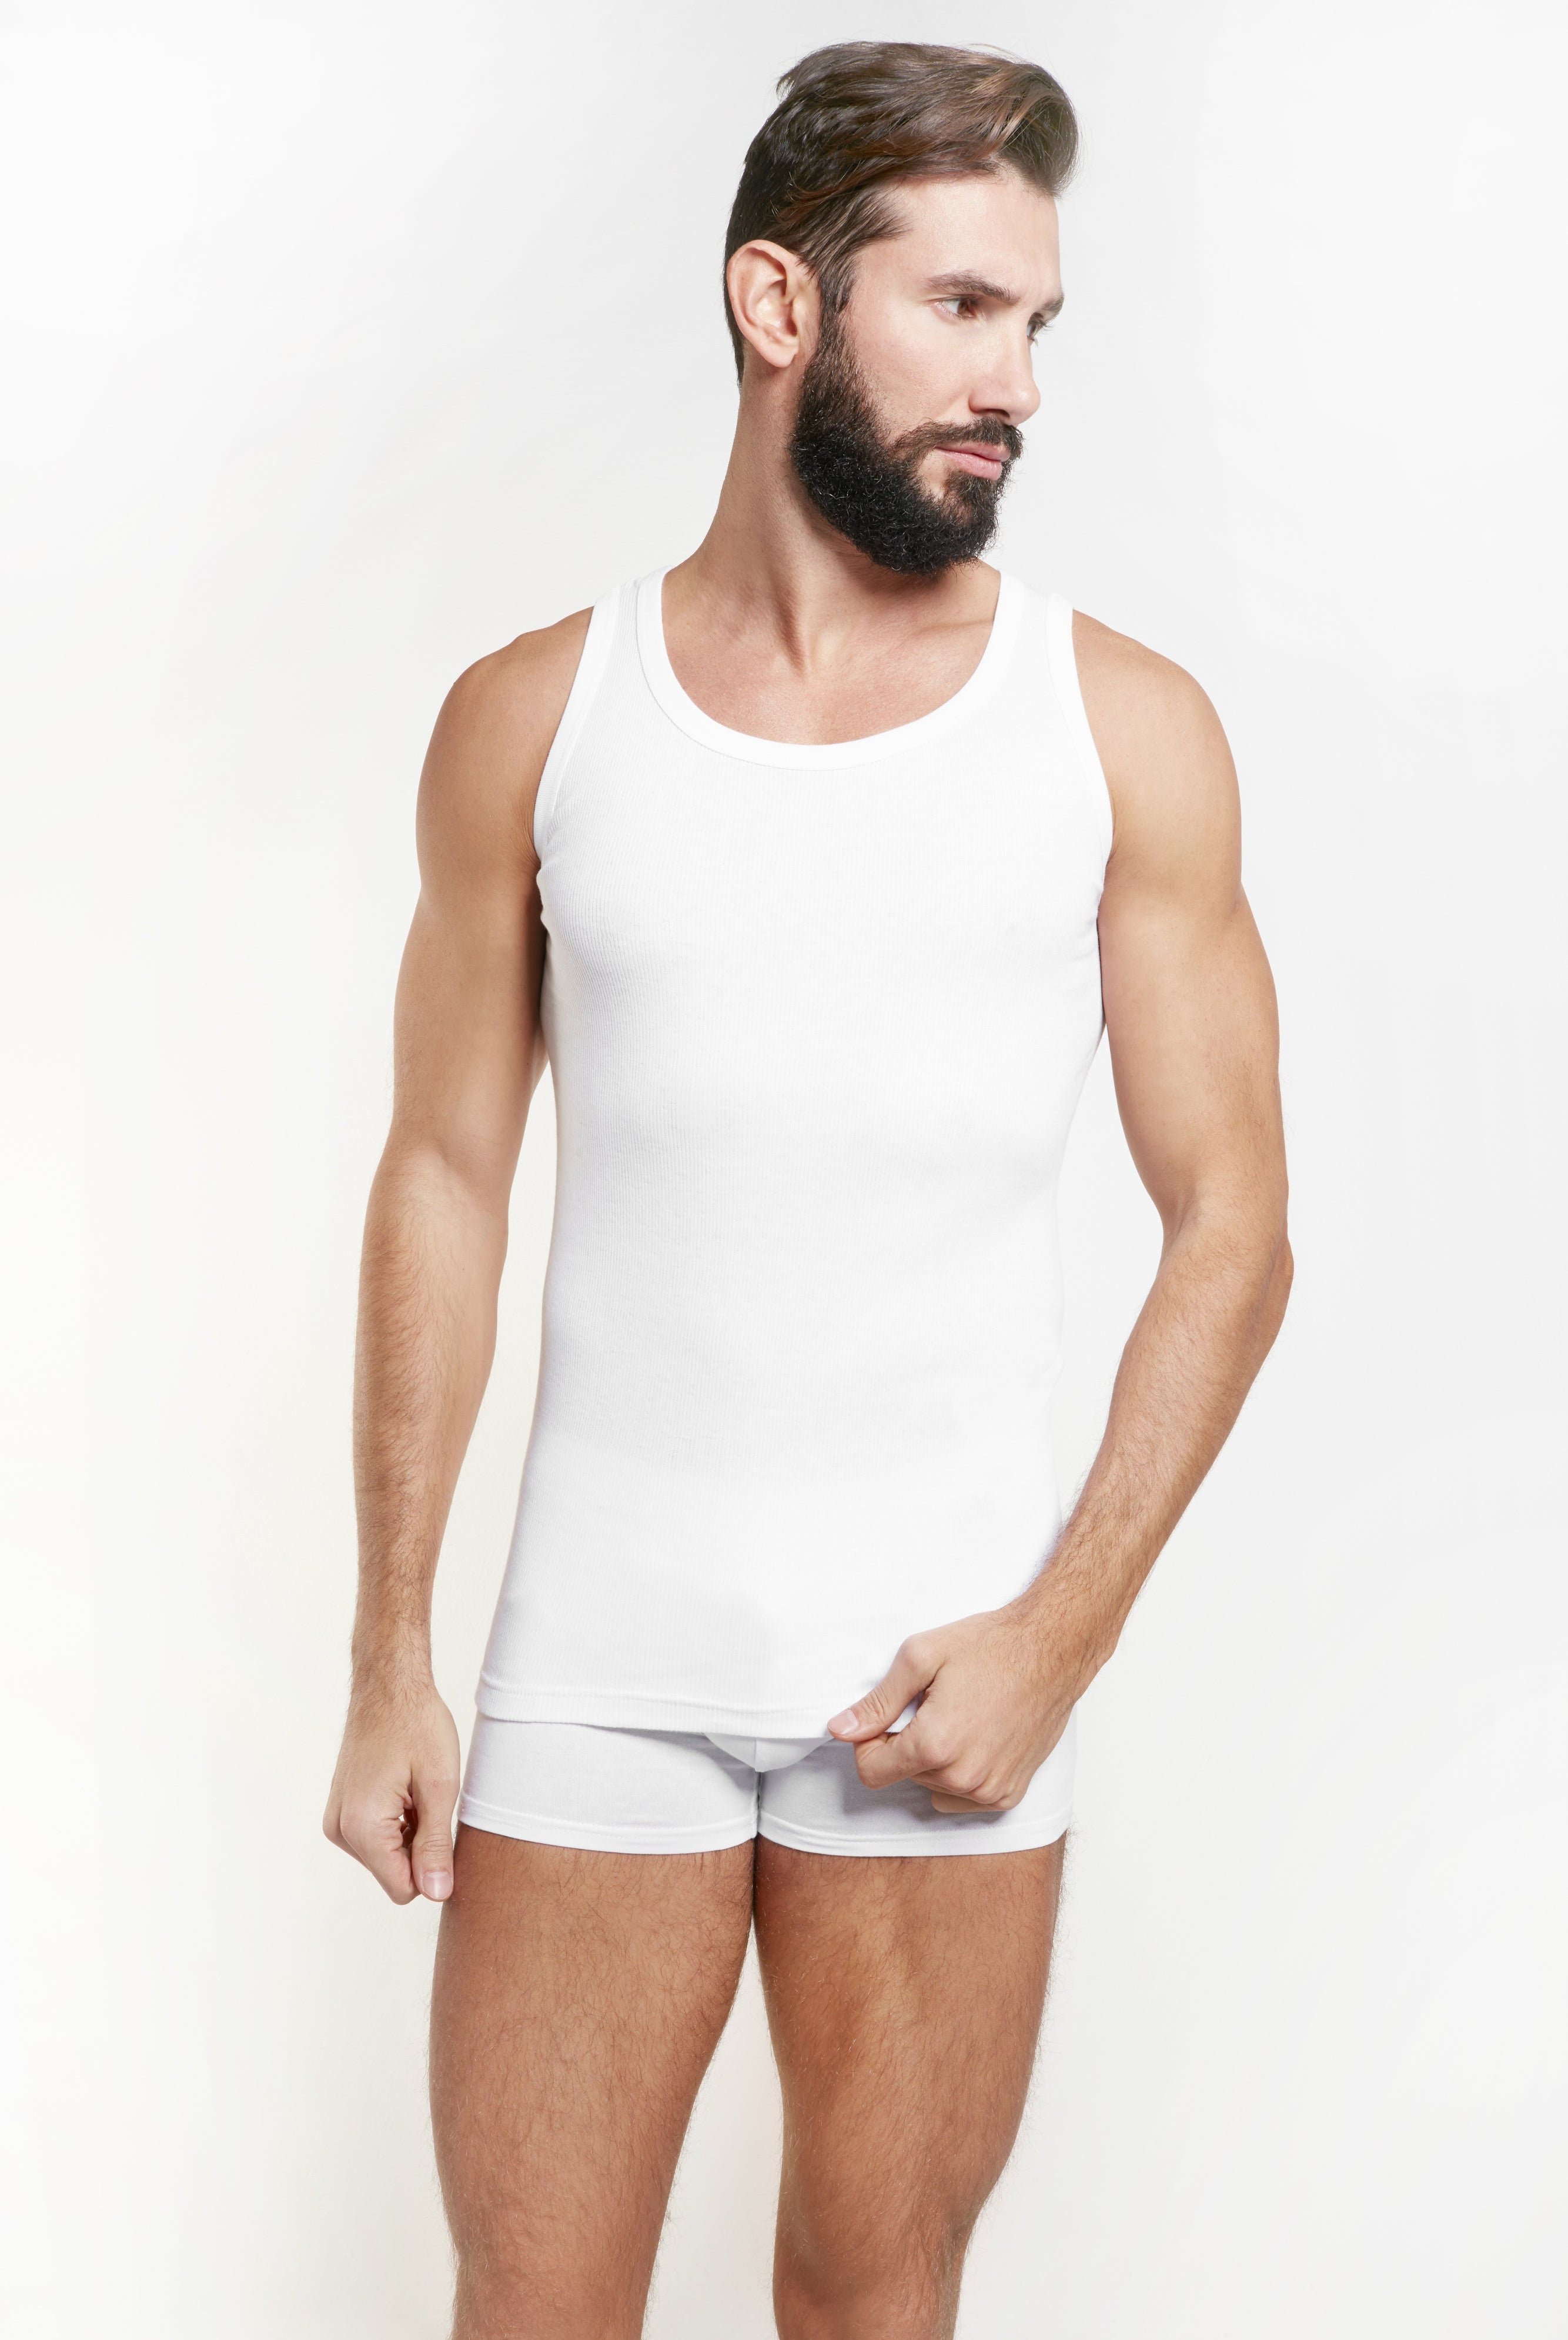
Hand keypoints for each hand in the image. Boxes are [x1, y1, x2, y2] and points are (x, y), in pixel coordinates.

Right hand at [322, 1672, 461, 1902]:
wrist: (389, 1685)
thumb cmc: (417, 1725)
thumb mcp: (440, 1786)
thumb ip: (435, 1846)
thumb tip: (438, 1894)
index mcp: (363, 1828)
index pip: (404, 1889)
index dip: (433, 1867)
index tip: (443, 1826)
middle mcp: (341, 1830)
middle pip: (394, 1873)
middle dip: (419, 1846)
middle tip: (430, 1800)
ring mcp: (338, 1820)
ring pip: (386, 1856)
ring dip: (410, 1832)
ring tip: (417, 1790)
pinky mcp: (341, 1809)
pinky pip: (375, 1837)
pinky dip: (397, 1821)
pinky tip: (404, 1788)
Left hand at [826, 1590, 1098, 1813]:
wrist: (1053, 1649)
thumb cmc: (990, 1646)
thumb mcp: (921, 1657)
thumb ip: (877, 1701)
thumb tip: (841, 1729)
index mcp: (935, 1745)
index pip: (871, 1770)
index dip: (870, 1742)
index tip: (889, 1717)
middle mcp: (963, 1778)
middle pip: (903, 1777)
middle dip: (907, 1744)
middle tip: (935, 1705)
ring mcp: (989, 1791)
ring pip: (933, 1788)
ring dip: (935, 1759)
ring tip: (960, 1717)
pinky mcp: (1010, 1794)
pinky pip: (964, 1797)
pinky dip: (962, 1772)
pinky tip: (979, 1736)